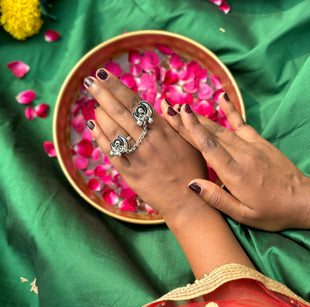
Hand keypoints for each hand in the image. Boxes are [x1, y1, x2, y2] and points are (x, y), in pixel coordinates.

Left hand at [83, 69, 208, 223]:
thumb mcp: (192, 143)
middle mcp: (149, 141)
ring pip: (113, 131)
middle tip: (90, 80)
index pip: (136, 103)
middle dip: (103, 93)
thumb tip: (165, 103)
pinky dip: (100, 139)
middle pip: (121, 112)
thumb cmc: (193, 170)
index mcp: (165, 131)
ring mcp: (138, 158)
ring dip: (100, 114)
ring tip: (94, 103)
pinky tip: (92, 126)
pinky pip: (111, 153)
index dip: (118, 87)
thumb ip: (178, 122)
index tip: (104, 74)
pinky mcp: (131, 174)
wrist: (188, 202)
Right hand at [161, 93, 309, 230]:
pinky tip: (222, 97)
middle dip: (187, 120)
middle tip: (169, 108)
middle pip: (209, 134)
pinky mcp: (259, 142)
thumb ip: (217, 199)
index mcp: (234, 173)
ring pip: (221, 128)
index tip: (177, 115)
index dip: (191, 129)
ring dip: (200, 117)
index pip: (208, 146)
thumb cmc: (272, 211)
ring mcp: (251, 145)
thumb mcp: (244, 215)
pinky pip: (241, 123)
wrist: (303, 200)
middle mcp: (241, 154)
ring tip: (183, 107)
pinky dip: (231, 110)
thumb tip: (192, 183)